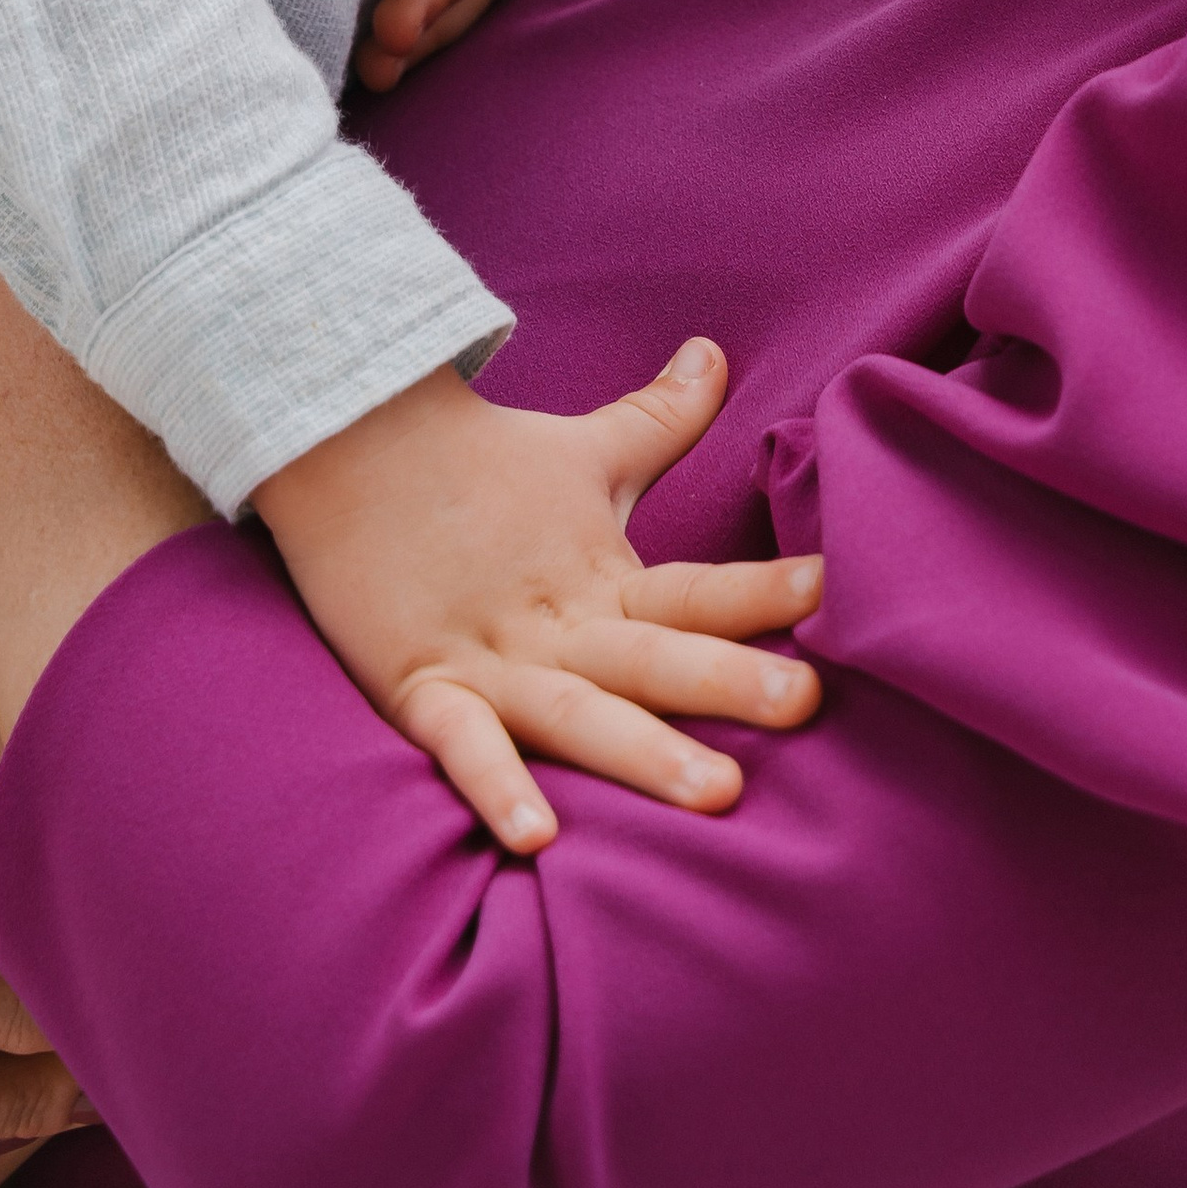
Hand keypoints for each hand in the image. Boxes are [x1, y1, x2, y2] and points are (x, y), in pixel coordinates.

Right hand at [250, 334, 822, 853]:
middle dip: (725, 680)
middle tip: (805, 703)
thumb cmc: (477, 462)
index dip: (766, 591)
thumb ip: (659, 418)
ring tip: (714, 793)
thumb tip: (716, 350)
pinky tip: (538, 837)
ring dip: (643, 752)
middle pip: (652, 655)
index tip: (841, 589)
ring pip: (577, 712)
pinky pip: (462, 743)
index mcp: (602, 575)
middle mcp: (558, 623)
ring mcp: (490, 658)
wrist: (345, 440)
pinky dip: (495, 784)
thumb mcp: (584, 448)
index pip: (697, 589)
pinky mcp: (420, 683)